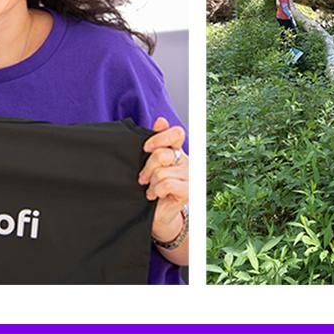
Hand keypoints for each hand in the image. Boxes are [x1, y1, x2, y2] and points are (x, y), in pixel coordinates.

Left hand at [139, 117, 187, 236]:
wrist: (157, 214)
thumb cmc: (152, 186)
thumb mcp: (151, 162)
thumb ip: (156, 142)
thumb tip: (161, 120)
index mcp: (178, 151)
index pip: (176, 133)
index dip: (159, 138)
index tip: (146, 148)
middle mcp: (187, 161)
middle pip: (163, 154)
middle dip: (148, 167)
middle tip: (143, 177)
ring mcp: (190, 176)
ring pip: (162, 171)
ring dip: (151, 183)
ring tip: (151, 189)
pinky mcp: (189, 191)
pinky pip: (167, 184)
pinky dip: (157, 190)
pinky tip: (156, 195)